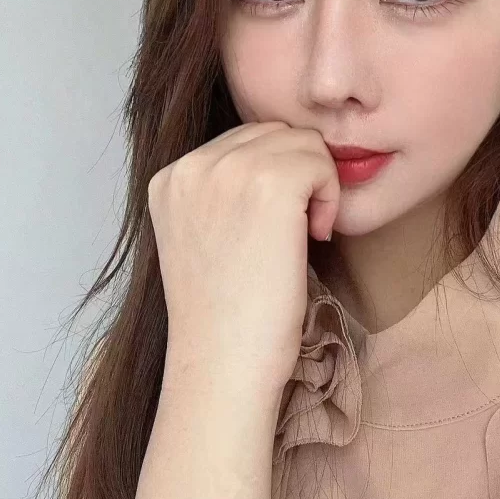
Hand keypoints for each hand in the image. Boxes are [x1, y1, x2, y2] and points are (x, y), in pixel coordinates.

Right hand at [147, 121, 339, 389]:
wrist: (223, 365)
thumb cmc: (224, 318)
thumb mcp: (201, 239)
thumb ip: (220, 194)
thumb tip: (274, 161)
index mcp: (170, 178)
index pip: (242, 141)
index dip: (272, 178)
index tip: (271, 230)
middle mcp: (192, 166)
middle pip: (273, 133)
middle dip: (296, 175)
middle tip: (295, 232)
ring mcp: (228, 170)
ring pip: (301, 142)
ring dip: (315, 185)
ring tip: (303, 236)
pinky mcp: (270, 184)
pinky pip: (321, 161)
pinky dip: (329, 196)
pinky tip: (316, 237)